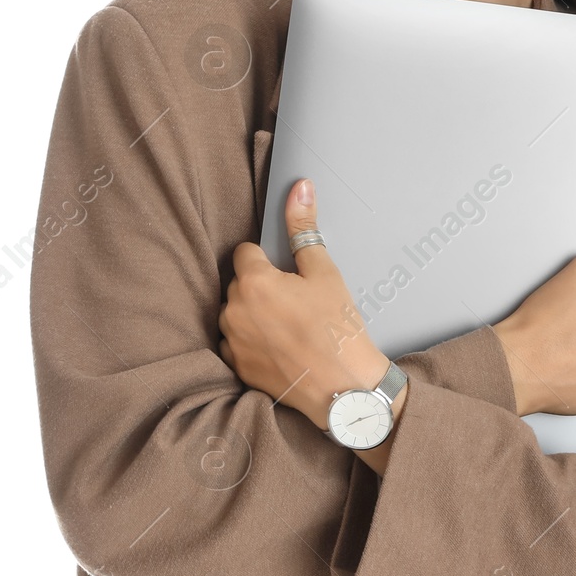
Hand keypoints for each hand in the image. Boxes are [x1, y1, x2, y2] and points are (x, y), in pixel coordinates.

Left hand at [218, 178, 391, 431]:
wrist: (343, 388)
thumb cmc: (338, 328)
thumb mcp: (324, 272)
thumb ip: (304, 227)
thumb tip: (299, 186)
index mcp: (252, 281)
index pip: (245, 253)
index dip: (269, 260)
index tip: (289, 276)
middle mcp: (233, 310)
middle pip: (239, 284)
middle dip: (261, 287)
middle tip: (295, 303)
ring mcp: (231, 342)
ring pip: (236, 314)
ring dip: (254, 315)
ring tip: (289, 328)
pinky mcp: (236, 368)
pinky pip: (235, 343)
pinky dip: (252, 342)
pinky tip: (280, 348)